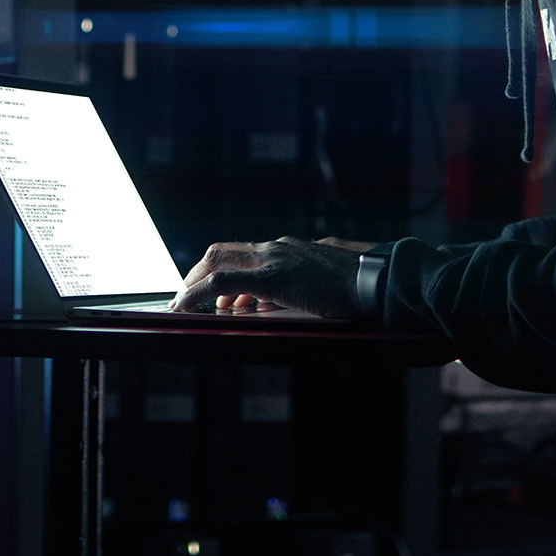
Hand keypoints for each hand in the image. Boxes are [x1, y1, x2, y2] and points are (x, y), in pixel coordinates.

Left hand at [170, 237, 367, 317]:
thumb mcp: (317, 285)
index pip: (241, 252)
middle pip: (220, 252)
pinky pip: (221, 283)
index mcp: (286, 248)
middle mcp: (275, 248)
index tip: (207, 290)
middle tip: (186, 296)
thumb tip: (262, 304)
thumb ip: (289, 289)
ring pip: (216, 262)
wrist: (374, 283)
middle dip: (197, 273)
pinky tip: (185, 307)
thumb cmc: (354, 289)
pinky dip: (197, 294)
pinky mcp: (271, 278)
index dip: (217, 268)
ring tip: (182, 304)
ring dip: (193, 284)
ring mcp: (272, 259)